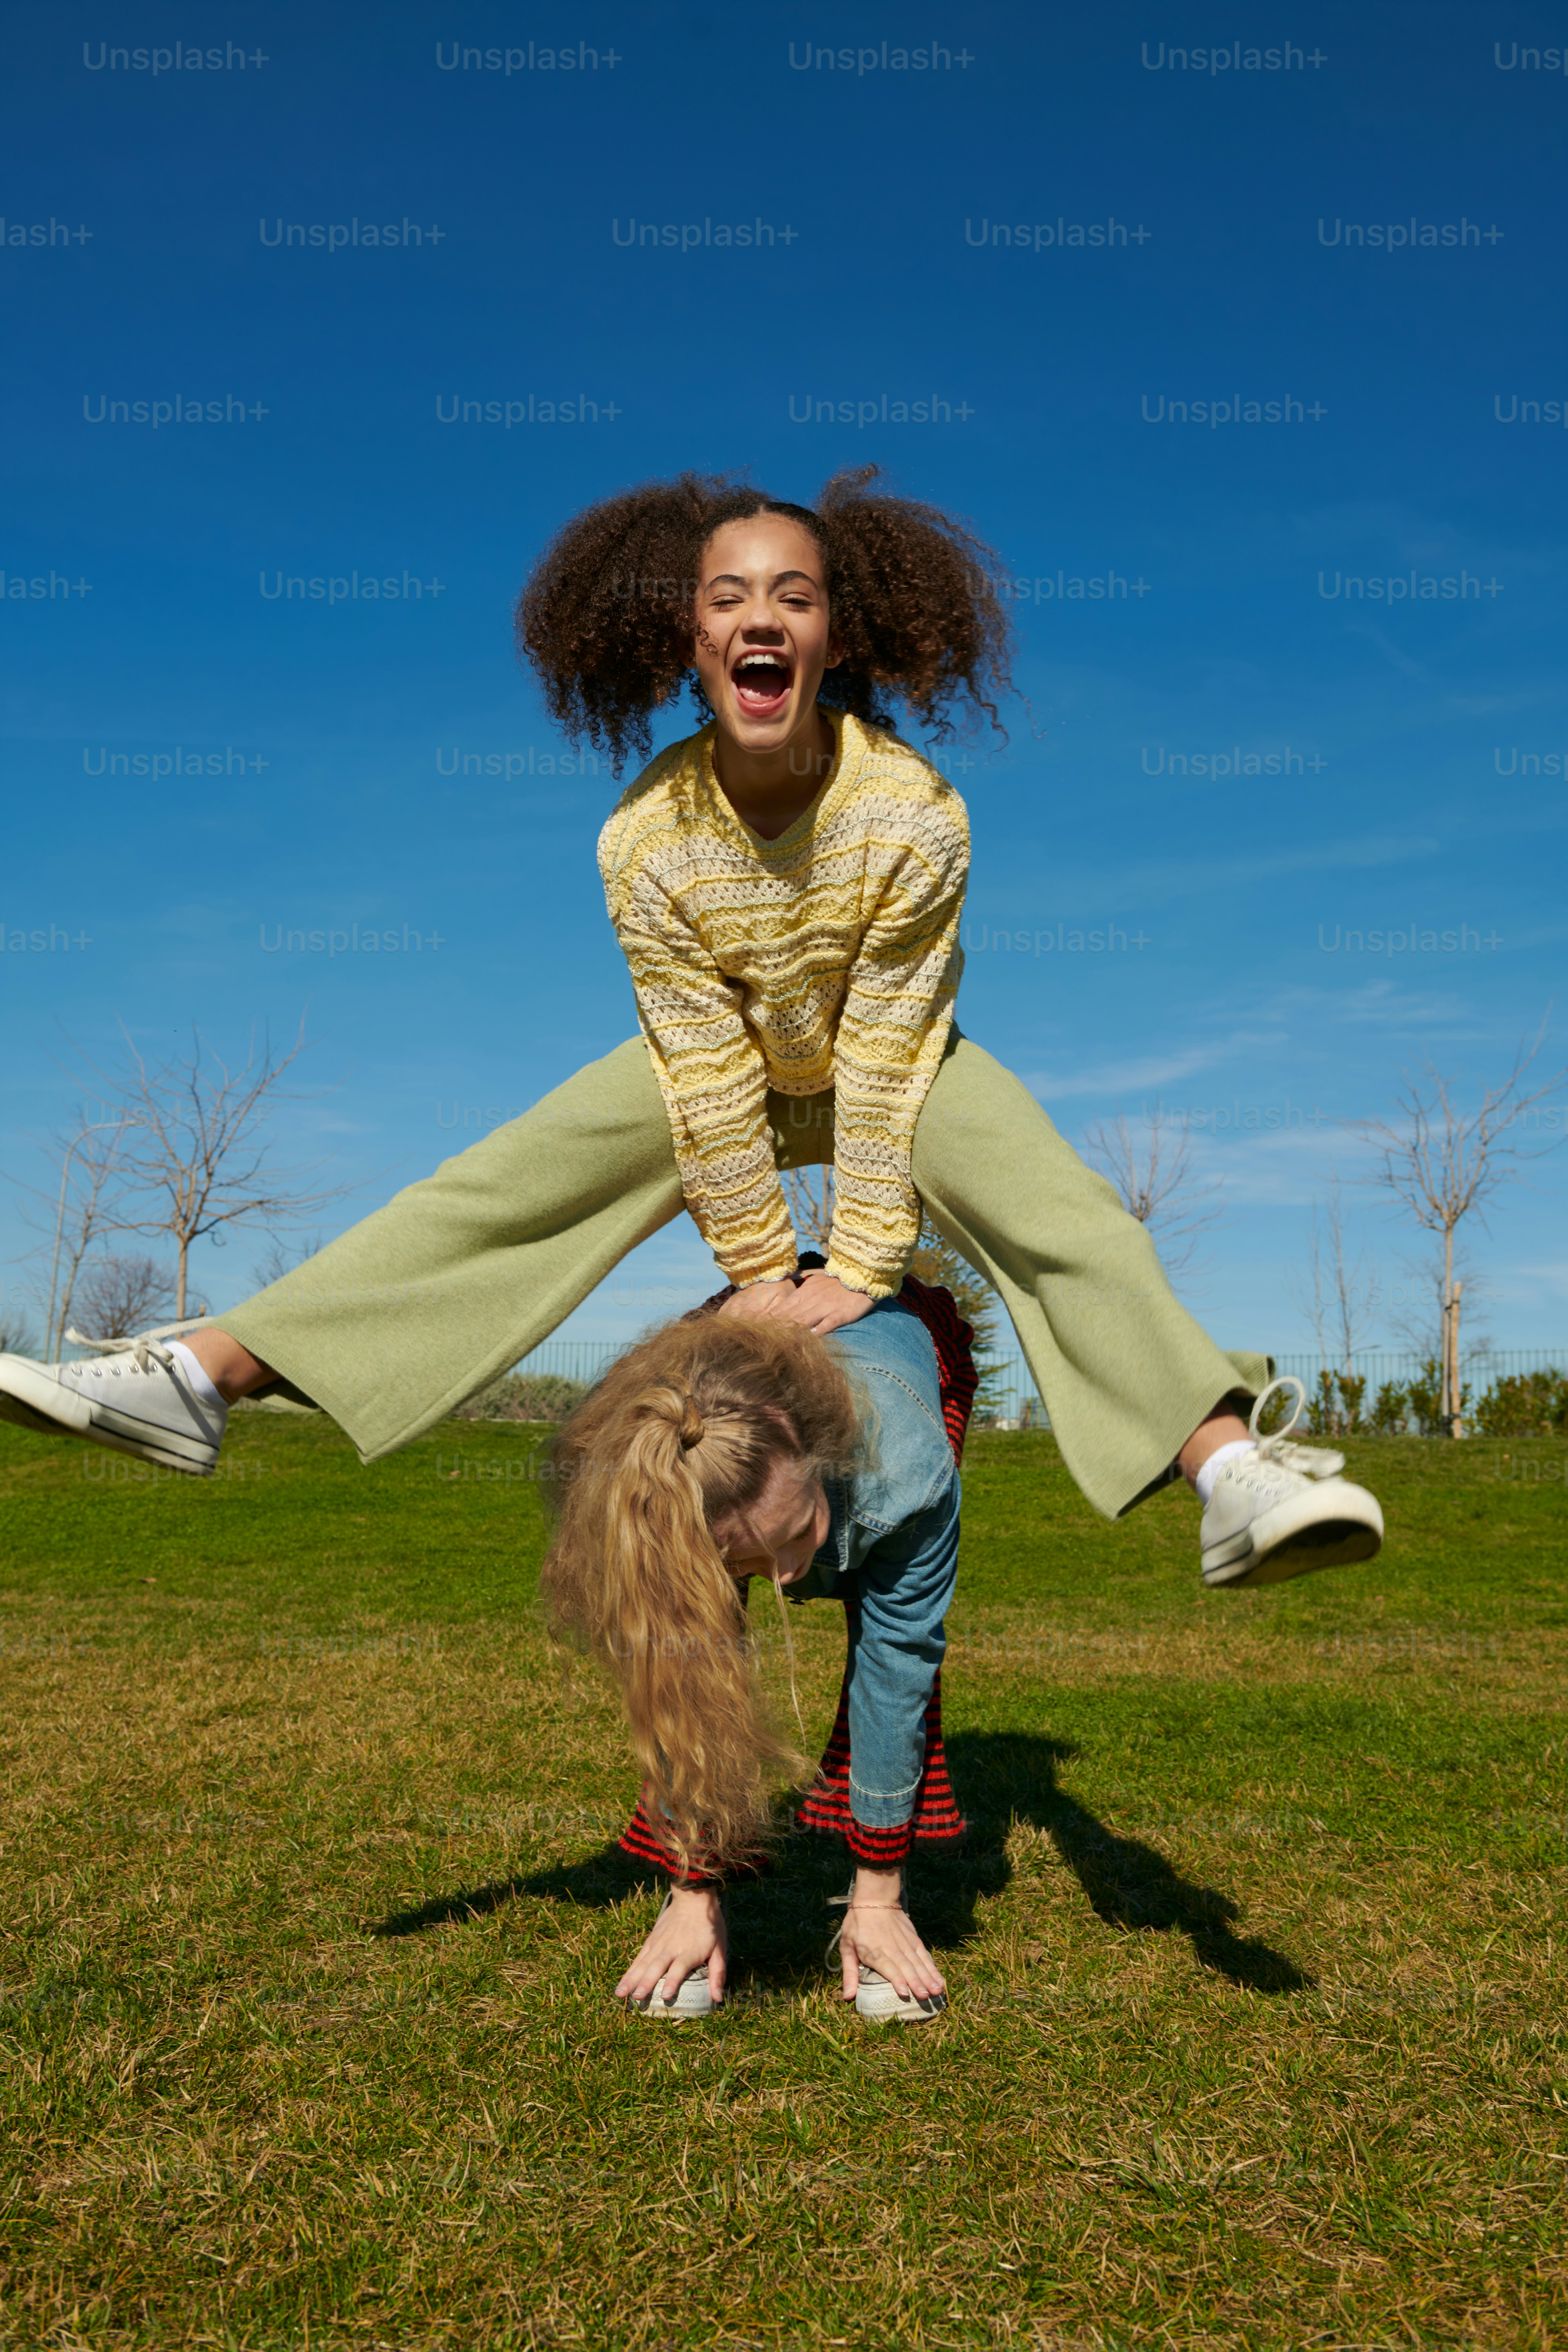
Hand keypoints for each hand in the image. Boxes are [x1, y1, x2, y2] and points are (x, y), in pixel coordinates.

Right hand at [614, 1883, 726, 2008]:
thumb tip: (718, 1998)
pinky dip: (630, 1970)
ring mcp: (658, 1944)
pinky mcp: (651, 1941)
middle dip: (646, 1983)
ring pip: (643, 1964)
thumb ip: (718, 1973)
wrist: (693, 1898)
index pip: (679, 1968)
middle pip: (657, 1967)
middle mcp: (671, 1949)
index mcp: (689, 1952)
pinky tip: (622, 1982)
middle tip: (637, 1998)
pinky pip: (639, 1958)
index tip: (665, 1996)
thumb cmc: (709, 1926)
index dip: (673, 1982)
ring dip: (632, 1979)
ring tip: (621, 1993)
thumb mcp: (720, 1948)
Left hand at [720, 1271, 875, 1335]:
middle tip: (756, 1339)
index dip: (767, 1318)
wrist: (861, 1274)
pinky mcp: (839, 1315)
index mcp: (804, 1293)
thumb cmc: (838, 1280)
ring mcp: (824, 1308)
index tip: (753, 1328)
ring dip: (788, 1331)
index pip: (782, 1307)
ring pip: (803, 1321)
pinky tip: (806, 1340)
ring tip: (774, 1342)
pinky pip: (825, 1325)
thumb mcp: (815, 1279)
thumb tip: (788, 1288)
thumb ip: (801, 1286)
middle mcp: (810, 1301)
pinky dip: (815, 1332)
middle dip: (771, 1328)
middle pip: (787, 1316)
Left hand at [835, 1867, 945, 2004]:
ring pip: (918, 1963)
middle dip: (917, 1983)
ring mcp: (906, 1944)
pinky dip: (932, 1968)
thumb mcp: (846, 1947)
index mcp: (875, 1953)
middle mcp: (893, 1949)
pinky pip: (924, 1956)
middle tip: (926, 1997)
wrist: (875, 1899)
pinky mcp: (914, 1939)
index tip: (905, 1993)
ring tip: (937, 1991)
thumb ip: (849, 1973)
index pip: (888, 1968)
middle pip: (906, 1968)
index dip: (897, 1980)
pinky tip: (939, 1979)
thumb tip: (847, 1997)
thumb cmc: (857, 1925)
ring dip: (928, 1978)